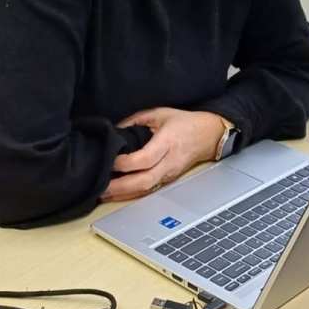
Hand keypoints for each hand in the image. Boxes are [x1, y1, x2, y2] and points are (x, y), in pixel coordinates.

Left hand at [100, 108, 225, 201]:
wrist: (207, 135)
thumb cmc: (184, 123)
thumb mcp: (159, 113)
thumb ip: (135, 120)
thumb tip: (115, 130)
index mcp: (167, 142)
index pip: (146, 159)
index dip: (126, 163)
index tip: (111, 161)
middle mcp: (169, 161)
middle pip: (145, 180)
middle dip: (121, 186)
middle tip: (101, 186)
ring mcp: (170, 174)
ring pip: (146, 189)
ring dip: (123, 194)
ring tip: (103, 193)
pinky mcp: (168, 180)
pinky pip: (148, 190)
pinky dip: (131, 195)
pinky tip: (117, 195)